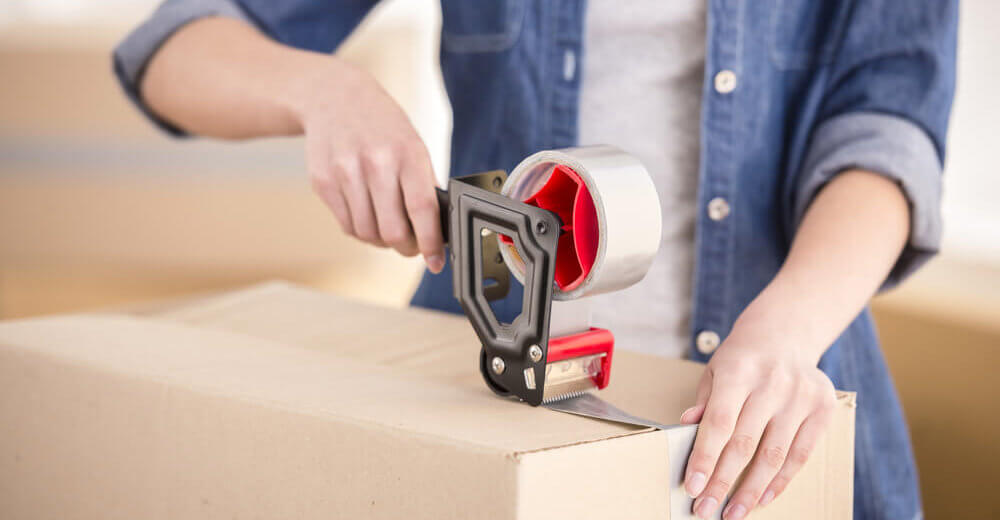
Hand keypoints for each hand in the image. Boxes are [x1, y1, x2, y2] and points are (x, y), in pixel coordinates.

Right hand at [296, 61, 444, 271]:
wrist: (334, 97)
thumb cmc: (382, 126)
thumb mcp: (413, 145)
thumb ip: (423, 185)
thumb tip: (437, 231)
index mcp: (407, 153)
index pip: (421, 210)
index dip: (430, 243)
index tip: (435, 262)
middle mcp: (375, 163)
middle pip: (392, 231)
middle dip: (406, 248)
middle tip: (411, 246)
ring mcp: (345, 173)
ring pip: (367, 233)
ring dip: (381, 241)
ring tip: (388, 228)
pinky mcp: (322, 182)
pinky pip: (346, 225)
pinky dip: (361, 230)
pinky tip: (368, 216)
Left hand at [679, 321, 836, 519]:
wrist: (784, 333)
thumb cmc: (741, 359)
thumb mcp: (715, 371)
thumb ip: (703, 403)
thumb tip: (686, 428)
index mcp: (738, 371)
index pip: (719, 423)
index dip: (705, 458)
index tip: (693, 487)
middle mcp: (771, 383)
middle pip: (744, 444)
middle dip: (723, 482)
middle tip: (706, 510)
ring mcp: (800, 396)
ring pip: (773, 455)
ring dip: (751, 491)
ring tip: (733, 513)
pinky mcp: (822, 409)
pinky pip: (800, 455)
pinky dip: (780, 481)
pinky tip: (762, 499)